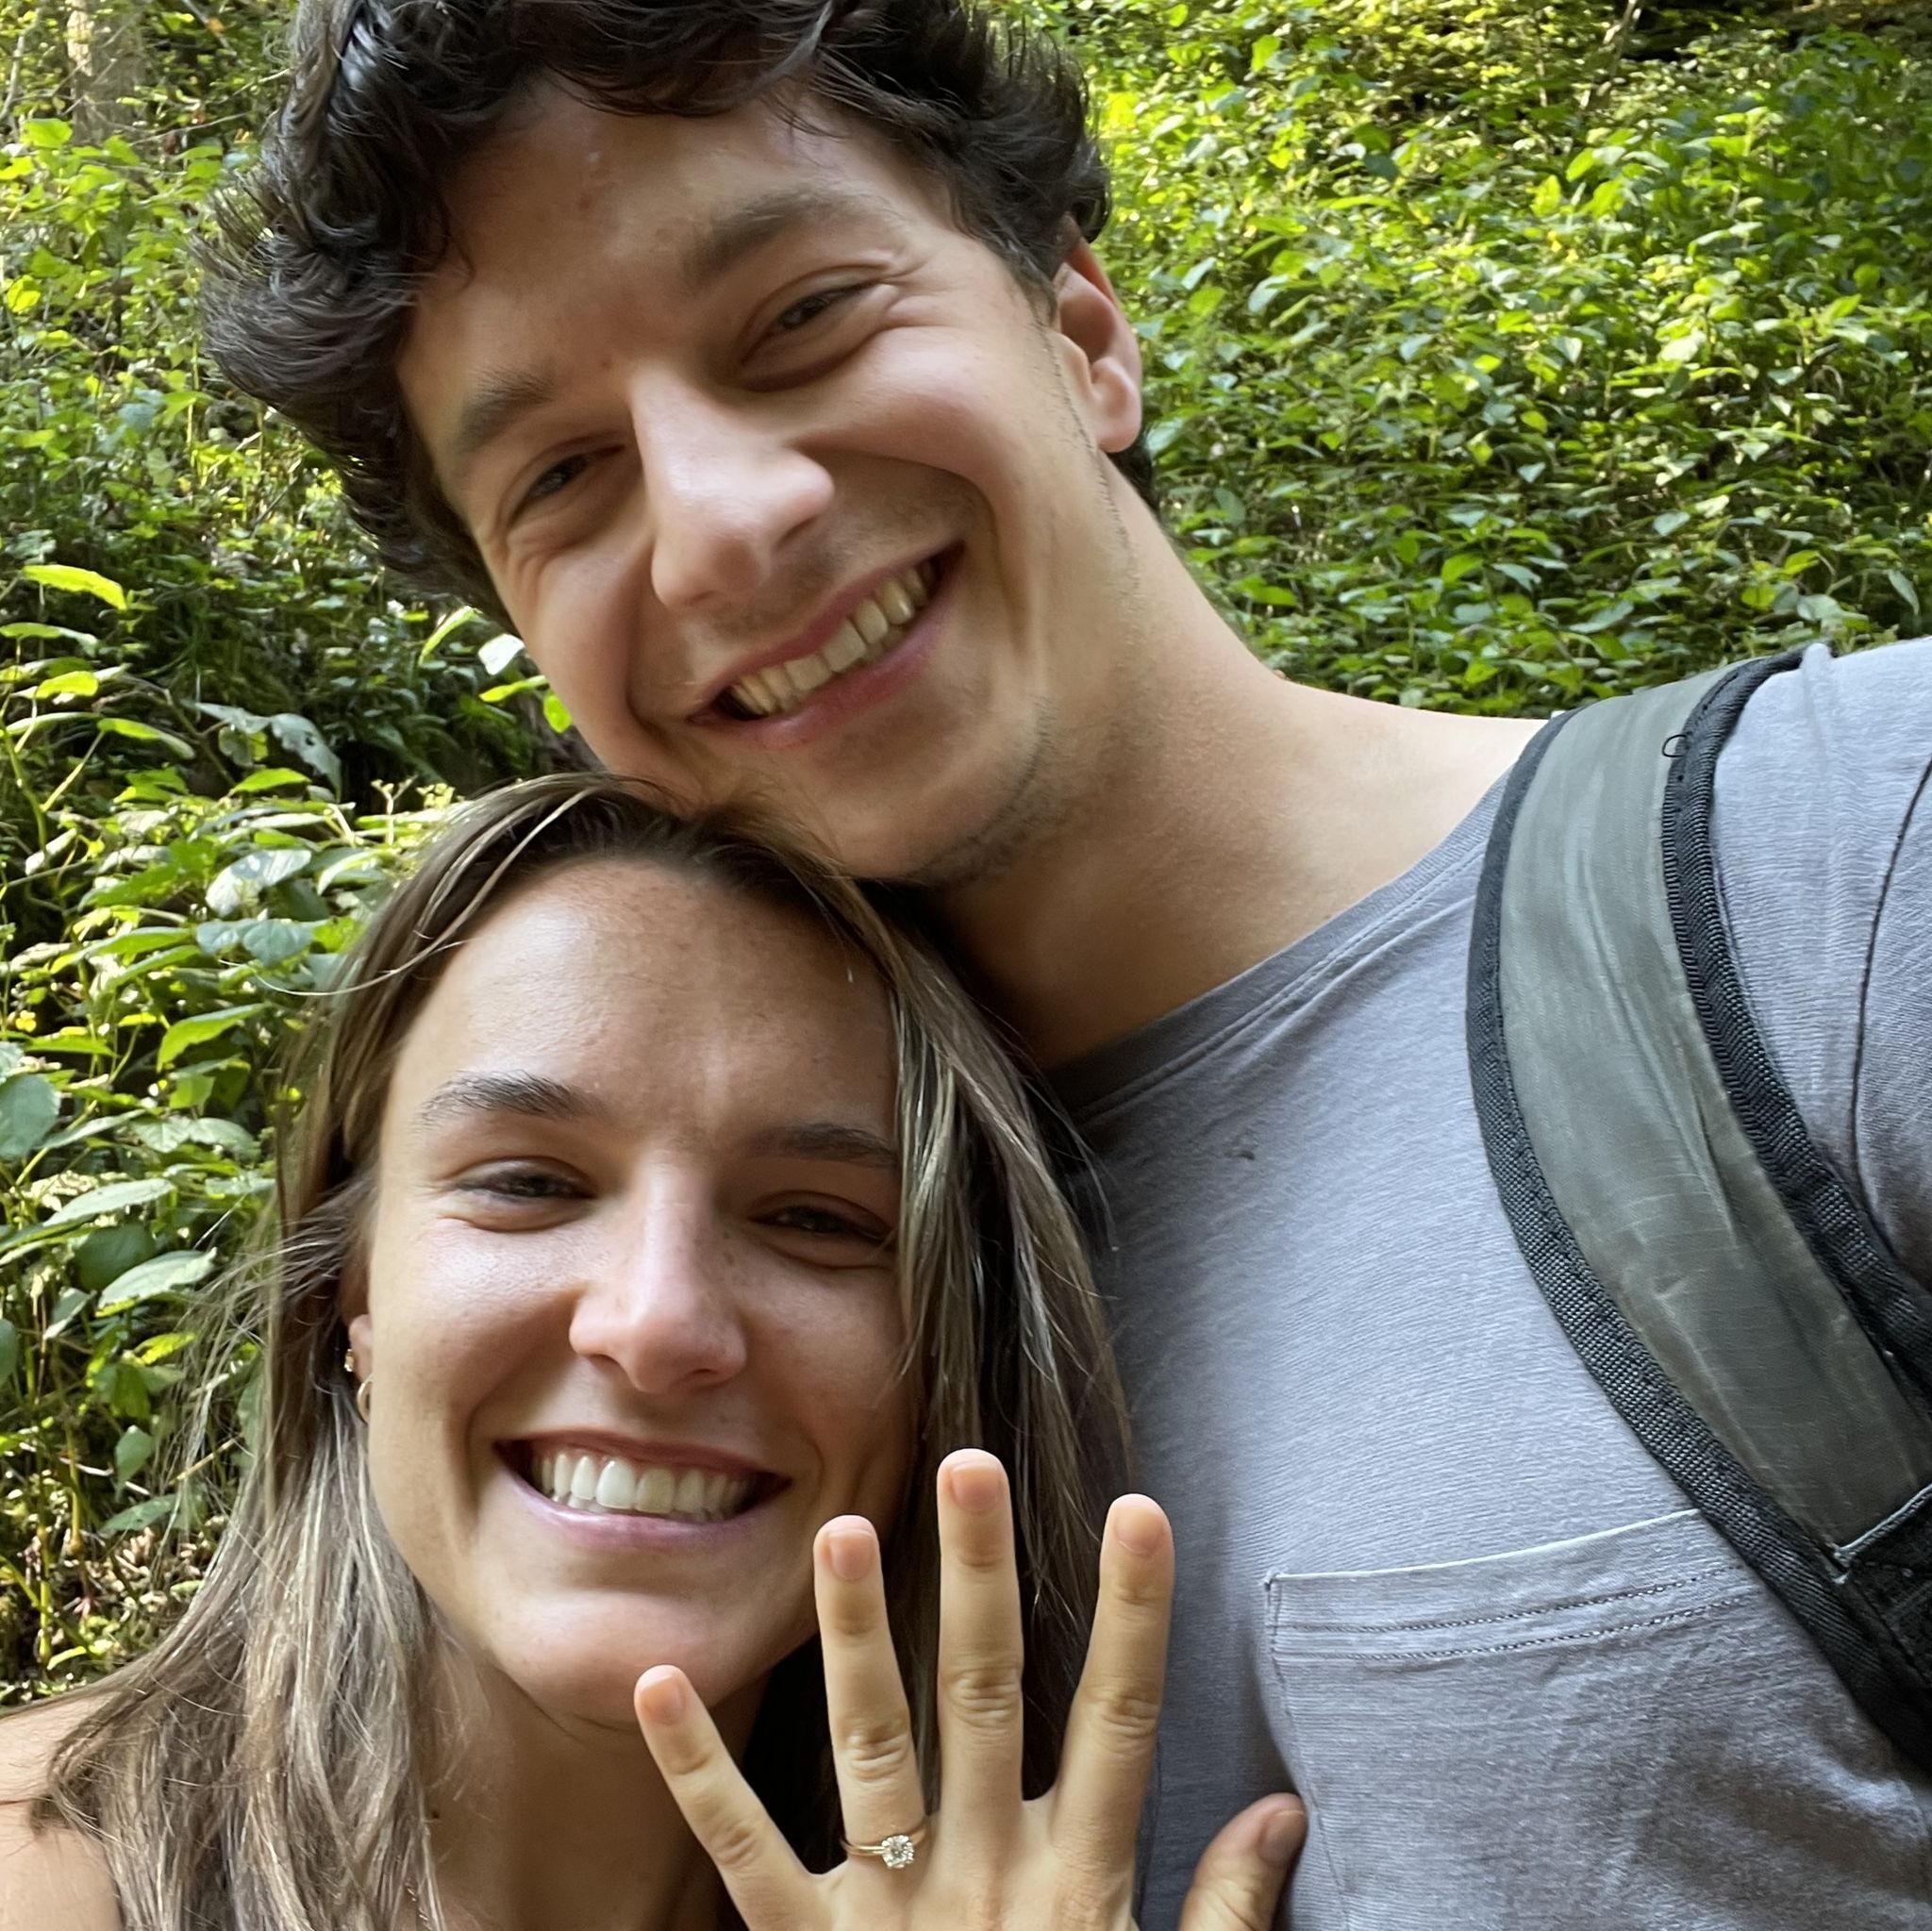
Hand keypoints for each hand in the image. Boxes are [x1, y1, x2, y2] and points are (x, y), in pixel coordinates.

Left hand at [635, 1448, 1303, 1928]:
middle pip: (986, 1702)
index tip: (1139, 1509)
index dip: (1131, 1615)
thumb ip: (1226, 1910)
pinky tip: (656, 1684)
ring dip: (855, 1637)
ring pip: (871, 1749)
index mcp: (1078, 1885)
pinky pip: (745, 1858)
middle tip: (968, 1464)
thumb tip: (1284, 1805)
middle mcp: (985, 1878)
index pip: (1119, 1722)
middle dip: (981, 1581)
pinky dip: (698, 1772)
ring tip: (838, 1531)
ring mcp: (891, 1914)